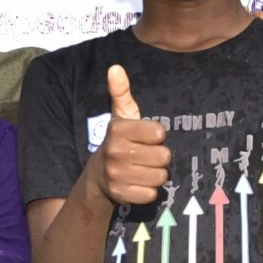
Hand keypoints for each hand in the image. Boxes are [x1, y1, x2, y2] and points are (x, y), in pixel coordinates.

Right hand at [86, 64, 170, 205]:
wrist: (99, 175)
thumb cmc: (120, 141)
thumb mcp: (121, 115)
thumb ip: (121, 92)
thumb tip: (115, 68)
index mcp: (118, 130)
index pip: (160, 133)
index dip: (157, 136)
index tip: (147, 137)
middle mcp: (115, 152)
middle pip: (164, 156)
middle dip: (160, 157)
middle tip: (147, 155)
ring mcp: (116, 175)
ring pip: (160, 176)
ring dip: (156, 174)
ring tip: (143, 168)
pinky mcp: (121, 194)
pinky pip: (151, 194)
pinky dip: (149, 190)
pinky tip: (138, 183)